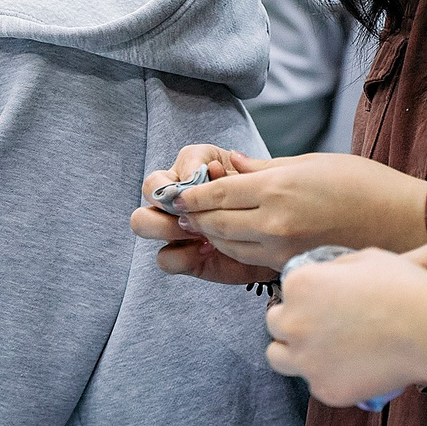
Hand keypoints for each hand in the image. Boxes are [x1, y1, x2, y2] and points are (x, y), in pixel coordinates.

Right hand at [133, 146, 273, 285]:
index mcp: (189, 170)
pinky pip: (164, 258)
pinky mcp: (182, 256)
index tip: (201, 183)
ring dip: (168, 227)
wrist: (283, 233)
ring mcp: (175, 227)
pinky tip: (208, 251)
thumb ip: (237, 171)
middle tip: (190, 211)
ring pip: (143, 222)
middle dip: (164, 200)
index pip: (166, 167)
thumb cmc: (265, 198)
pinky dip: (182, 256)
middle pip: (147, 190)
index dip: (178, 178)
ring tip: (198, 232)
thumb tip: (214, 170)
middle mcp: (176, 197)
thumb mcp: (257, 177)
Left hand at [143, 152, 426, 276]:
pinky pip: (253, 264)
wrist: (408, 224)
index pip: (215, 195)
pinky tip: (238, 242)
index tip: (178, 194)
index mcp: (278, 190)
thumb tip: (229, 167)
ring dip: (213, 237)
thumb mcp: (312, 163)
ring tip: (206, 225)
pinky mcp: (297, 272)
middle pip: (215, 226)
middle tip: (184, 212)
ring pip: (230, 249)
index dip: (191, 196)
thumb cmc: (366, 185)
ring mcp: (285, 253)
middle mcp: (275, 225)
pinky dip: (238, 253)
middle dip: (195, 218)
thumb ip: (264, 169)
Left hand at [264, 246, 426, 409]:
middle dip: (295, 325)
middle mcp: (293, 322)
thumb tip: (328, 277)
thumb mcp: (366, 259)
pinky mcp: (325, 389)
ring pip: (279, 358)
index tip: (325, 305)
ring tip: (322, 353)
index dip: (305, 299)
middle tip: (322, 329)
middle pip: (275, 325)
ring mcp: (306, 359)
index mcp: (299, 285)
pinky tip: (355, 370)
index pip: (286, 294)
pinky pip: (316, 384)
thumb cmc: (403, 287)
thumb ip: (335, 269)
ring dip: (295, 354)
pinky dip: (331, 378)